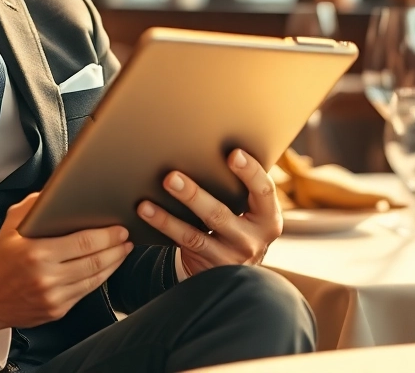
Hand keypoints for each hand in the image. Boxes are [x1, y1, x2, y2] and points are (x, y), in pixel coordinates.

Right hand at [0, 193, 132, 334]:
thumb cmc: (1, 258)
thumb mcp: (11, 225)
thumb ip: (35, 206)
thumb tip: (58, 191)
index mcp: (36, 253)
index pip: (82, 242)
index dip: (106, 235)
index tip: (118, 228)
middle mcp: (46, 276)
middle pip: (94, 261)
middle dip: (115, 247)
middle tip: (125, 236)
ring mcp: (54, 296)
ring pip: (95, 278)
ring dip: (114, 263)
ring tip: (122, 250)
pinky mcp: (58, 309)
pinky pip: (87, 291)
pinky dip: (102, 277)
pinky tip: (108, 266)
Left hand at [137, 149, 281, 276]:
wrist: (235, 271)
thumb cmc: (239, 225)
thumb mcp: (251, 211)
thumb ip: (240, 188)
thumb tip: (213, 143)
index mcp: (268, 218)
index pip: (263, 191)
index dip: (250, 173)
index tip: (233, 153)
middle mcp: (253, 239)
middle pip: (221, 214)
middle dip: (194, 195)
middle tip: (171, 177)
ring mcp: (230, 257)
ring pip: (196, 234)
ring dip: (168, 217)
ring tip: (146, 202)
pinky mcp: (209, 267)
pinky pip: (183, 244)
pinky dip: (163, 226)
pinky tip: (146, 212)